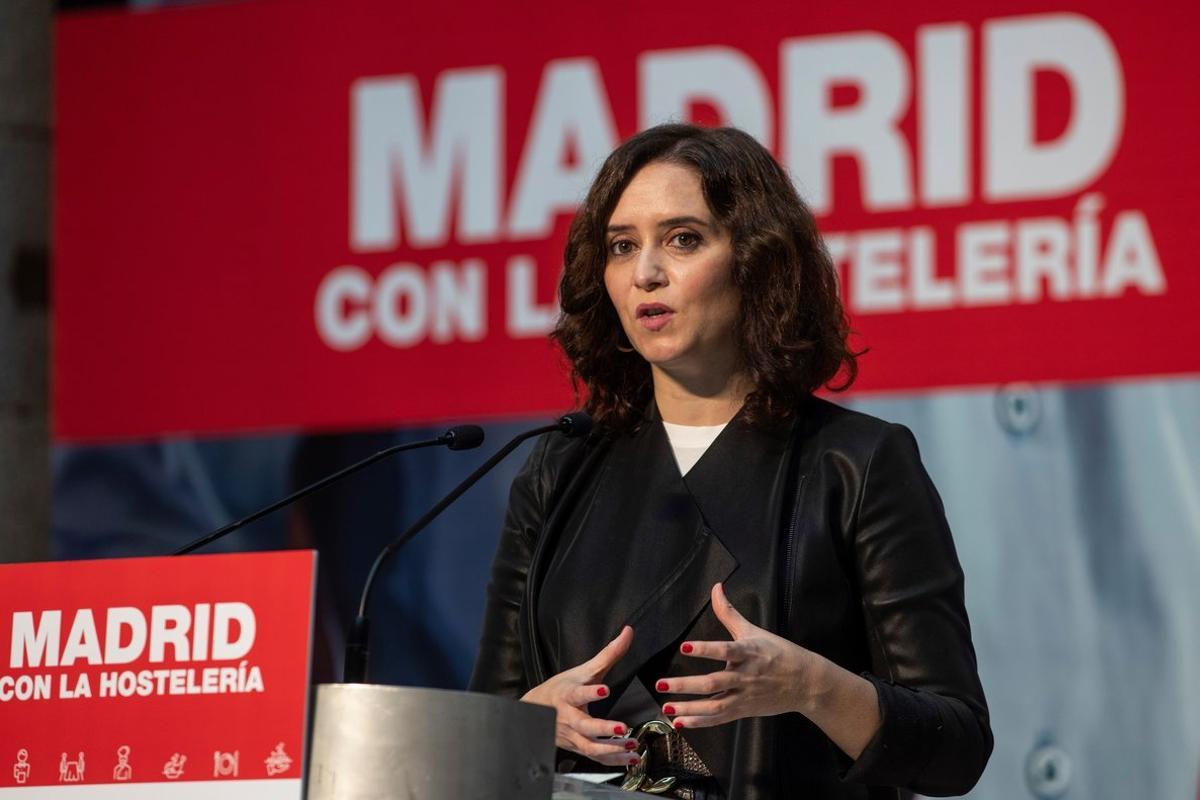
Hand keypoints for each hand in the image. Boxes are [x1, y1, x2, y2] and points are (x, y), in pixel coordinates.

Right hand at [521, 625, 640, 767]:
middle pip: (584, 726)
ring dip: (612, 749)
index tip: (604, 690)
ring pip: (589, 747)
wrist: (536, 710)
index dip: (590, 692)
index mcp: (569, 694)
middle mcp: (569, 717)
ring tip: (632, 746)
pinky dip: (613, 760)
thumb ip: (608, 653)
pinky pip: (595, 758)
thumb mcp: (583, 669)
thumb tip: (628, 632)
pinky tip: (630, 758)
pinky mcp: (577, 747)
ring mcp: (572, 735)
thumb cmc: (561, 688)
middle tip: (623, 727)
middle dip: (603, 729)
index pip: (578, 692)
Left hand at [657, 583, 825, 728]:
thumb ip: (729, 612)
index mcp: (748, 652)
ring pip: (715, 705)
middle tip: (661, 683)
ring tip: (667, 707)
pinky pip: (720, 718)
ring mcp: (745, 695)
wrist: (807, 682)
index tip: (684, 647)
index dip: (704, 649)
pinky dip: (701, 722)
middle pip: (714, 682)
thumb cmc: (779, 653)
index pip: (724, 650)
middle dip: (686, 685)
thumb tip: (716, 587)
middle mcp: (745, 675)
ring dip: (689, 708)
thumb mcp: (754, 631)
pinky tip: (681, 721)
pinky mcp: (744, 710)